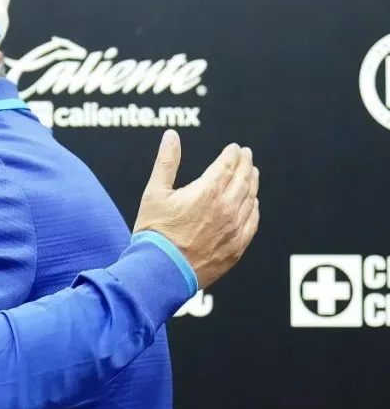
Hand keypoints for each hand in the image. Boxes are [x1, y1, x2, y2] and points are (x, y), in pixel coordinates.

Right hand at [133, 130, 259, 289]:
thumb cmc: (154, 233)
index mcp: (207, 192)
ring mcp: (234, 229)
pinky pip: (252, 223)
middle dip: (246, 164)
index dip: (232, 154)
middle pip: (243, 179)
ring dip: (252, 183)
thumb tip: (171, 136)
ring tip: (252, 174)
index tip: (235, 148)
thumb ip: (166, 162)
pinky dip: (254, 209)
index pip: (227, 165)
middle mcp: (226, 208)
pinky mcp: (236, 247)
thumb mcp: (154, 193)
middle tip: (247, 155)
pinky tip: (253, 204)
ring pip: (250, 199)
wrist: (161, 271)